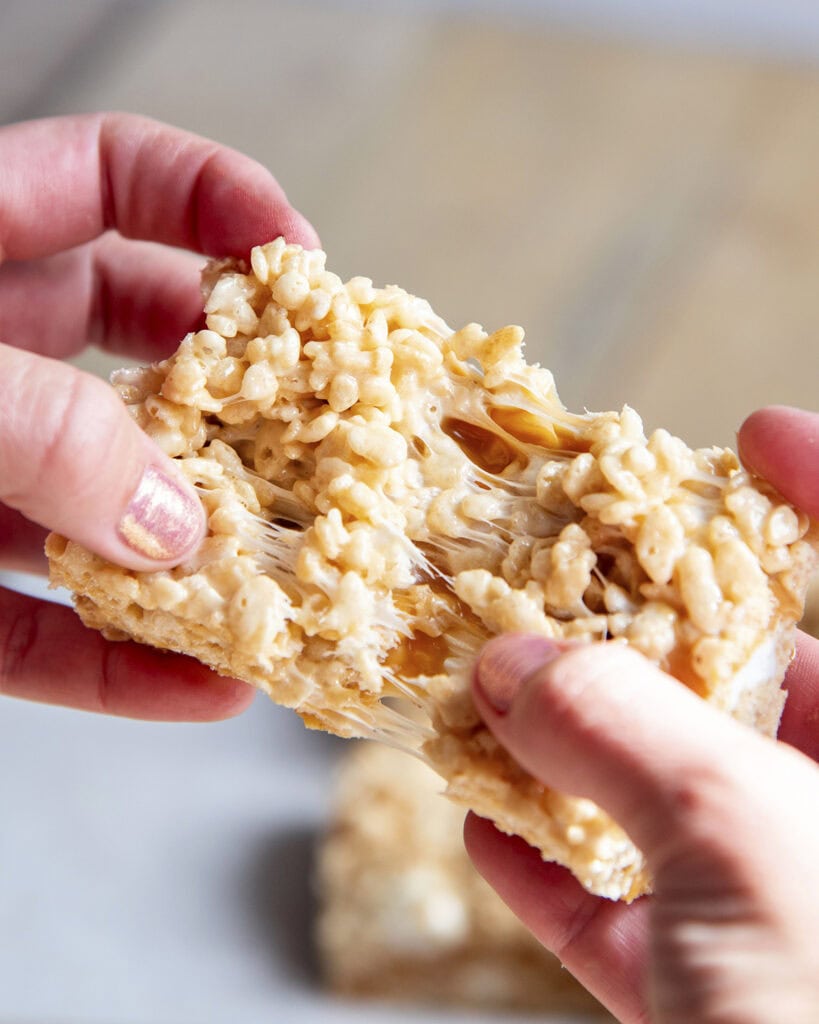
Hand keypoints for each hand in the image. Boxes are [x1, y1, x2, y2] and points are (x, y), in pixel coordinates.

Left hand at [0, 112, 318, 720]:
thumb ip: (42, 430)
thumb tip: (176, 525)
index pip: (111, 178)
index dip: (217, 202)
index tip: (303, 265)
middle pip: (143, 355)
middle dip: (241, 396)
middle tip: (325, 437)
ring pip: (109, 512)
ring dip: (200, 553)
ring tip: (295, 584)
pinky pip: (43, 634)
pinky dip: (121, 666)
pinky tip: (206, 691)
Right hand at [465, 405, 818, 1023]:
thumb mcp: (738, 840)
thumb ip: (618, 732)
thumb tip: (511, 661)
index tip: (750, 432)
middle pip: (751, 684)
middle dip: (644, 629)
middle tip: (554, 574)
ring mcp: (788, 913)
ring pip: (674, 798)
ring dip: (572, 749)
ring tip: (487, 690)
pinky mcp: (724, 997)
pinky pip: (634, 910)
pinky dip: (558, 869)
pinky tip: (486, 831)